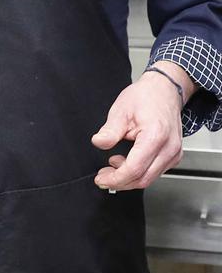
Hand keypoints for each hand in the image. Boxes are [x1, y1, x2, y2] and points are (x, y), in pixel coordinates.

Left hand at [91, 65, 190, 190]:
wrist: (164, 90)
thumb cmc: (145, 97)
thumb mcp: (121, 111)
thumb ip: (110, 131)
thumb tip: (99, 143)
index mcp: (155, 136)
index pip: (135, 169)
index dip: (116, 178)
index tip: (101, 179)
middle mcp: (169, 148)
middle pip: (143, 178)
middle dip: (120, 182)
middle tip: (103, 176)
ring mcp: (174, 153)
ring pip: (150, 178)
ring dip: (129, 178)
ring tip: (111, 167)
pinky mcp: (174, 155)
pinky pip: (155, 171)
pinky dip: (139, 172)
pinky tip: (126, 162)